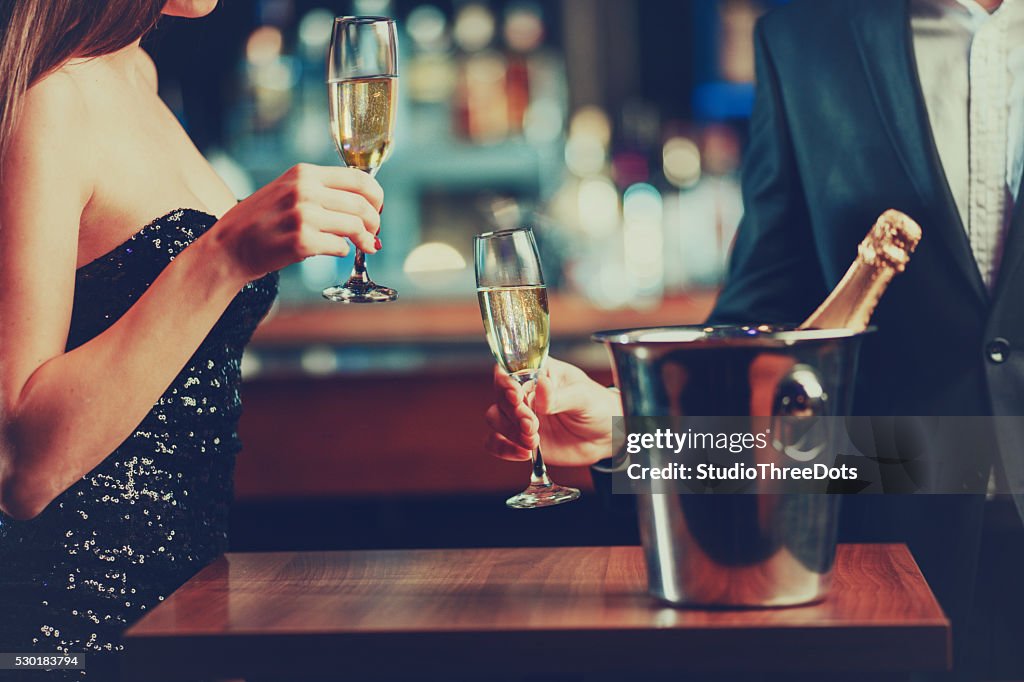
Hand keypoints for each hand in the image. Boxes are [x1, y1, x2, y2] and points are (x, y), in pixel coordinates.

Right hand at [210, 164, 383, 281]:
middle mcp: (304, 191)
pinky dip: (344, 251)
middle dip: (374, 222)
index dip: (376, 196)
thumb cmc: (261, 220)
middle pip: (361, 205)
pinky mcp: (301, 242)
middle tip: (373, 233)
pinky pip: (340, 247)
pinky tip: (336, 251)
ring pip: (355, 226)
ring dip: (365, 239)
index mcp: (304, 173)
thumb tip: (361, 200)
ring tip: (365, 246)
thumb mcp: (287, 190)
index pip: (358, 178)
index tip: (377, 208)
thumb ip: (319, 189)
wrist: (228, 246)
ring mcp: (302, 216)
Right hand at [484, 357, 621, 466]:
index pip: (511, 370)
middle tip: (531, 423)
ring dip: (510, 431)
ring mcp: (521, 416)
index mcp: (539, 373)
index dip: (506, 381)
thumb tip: (541, 386)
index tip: (515, 395)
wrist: (606, 437)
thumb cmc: (598, 407)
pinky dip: (505, 449)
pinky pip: (497, 442)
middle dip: (512, 412)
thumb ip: (560, 396)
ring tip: (534, 440)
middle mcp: (526, 392)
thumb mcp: (584, 397)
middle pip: (500, 396)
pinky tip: (524, 453)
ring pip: (495, 418)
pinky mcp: (520, 439)